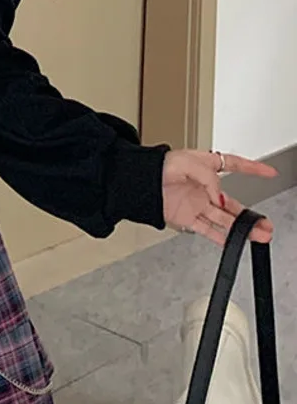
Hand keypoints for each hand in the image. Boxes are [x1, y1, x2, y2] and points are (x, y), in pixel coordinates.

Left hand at [162, 150, 276, 244]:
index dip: (252, 168)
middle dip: (250, 214)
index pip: (233, 165)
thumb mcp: (187, 162)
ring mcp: (195, 203)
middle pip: (232, 202)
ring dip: (241, 228)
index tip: (268, 172)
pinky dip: (220, 237)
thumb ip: (208, 177)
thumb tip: (218, 195)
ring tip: (258, 234)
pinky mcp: (186, 217)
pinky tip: (232, 242)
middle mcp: (202, 186)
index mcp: (204, 166)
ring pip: (224, 219)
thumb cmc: (156, 166)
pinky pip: (207, 229)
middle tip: (264, 223)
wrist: (135, 182)